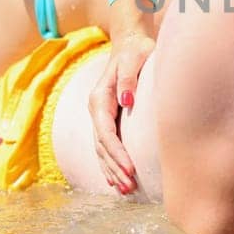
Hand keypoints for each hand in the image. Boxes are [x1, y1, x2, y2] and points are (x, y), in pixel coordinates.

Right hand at [89, 30, 155, 193]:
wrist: (130, 43)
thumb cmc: (136, 50)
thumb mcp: (134, 59)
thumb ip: (129, 79)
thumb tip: (126, 100)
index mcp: (100, 98)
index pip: (106, 133)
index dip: (117, 153)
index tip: (130, 169)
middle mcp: (96, 110)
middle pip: (102, 146)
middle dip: (114, 168)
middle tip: (129, 187)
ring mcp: (100, 116)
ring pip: (102, 150)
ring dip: (111, 170)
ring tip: (125, 190)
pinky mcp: (108, 119)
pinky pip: (106, 146)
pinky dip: (109, 163)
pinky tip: (115, 179)